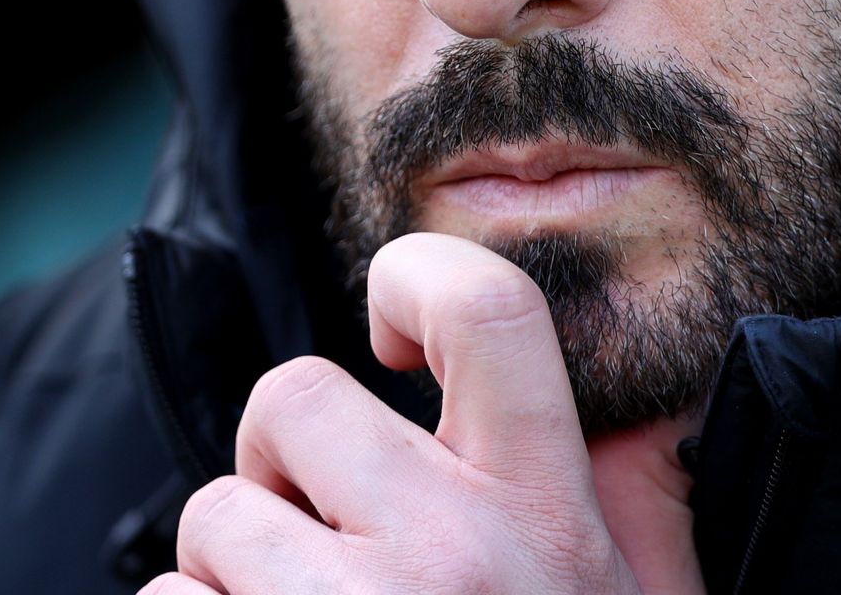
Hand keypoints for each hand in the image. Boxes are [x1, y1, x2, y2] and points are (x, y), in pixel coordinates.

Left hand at [142, 232, 704, 593]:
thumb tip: (627, 407)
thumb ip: (630, 501)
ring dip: (232, 575)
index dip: (417, 276)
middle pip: (293, 397)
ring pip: (211, 518)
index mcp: (548, 514)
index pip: (487, 308)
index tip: (389, 334)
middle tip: (323, 533)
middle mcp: (448, 553)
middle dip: (285, 462)